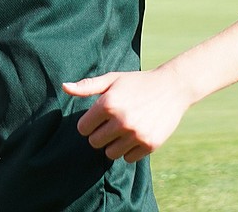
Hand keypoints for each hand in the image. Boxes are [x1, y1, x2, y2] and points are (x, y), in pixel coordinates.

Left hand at [62, 67, 193, 162]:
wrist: (172, 87)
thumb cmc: (137, 82)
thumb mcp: (112, 79)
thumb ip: (87, 86)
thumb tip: (64, 87)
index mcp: (108, 103)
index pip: (83, 128)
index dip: (89, 123)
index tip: (99, 118)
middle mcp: (121, 120)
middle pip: (95, 142)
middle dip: (101, 134)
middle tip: (113, 123)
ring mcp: (136, 134)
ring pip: (110, 153)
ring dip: (114, 144)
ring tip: (124, 130)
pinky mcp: (149, 144)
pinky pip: (128, 158)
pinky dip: (130, 150)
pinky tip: (137, 135)